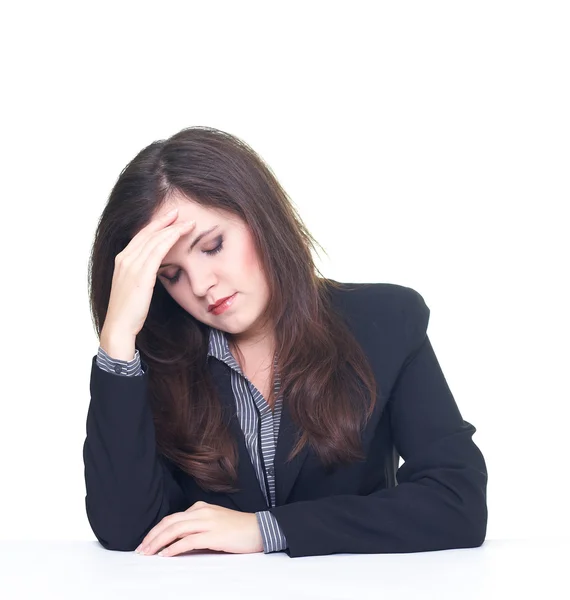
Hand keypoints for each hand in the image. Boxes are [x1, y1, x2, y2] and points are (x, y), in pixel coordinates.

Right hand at [102, 207, 196, 339]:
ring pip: (154, 239)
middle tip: (179, 212)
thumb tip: (156, 269)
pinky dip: (170, 239)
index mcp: (121, 260)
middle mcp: (124, 258)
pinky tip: (180, 234)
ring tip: (186, 222)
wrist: (119, 326)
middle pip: (148, 233)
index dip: (155, 225)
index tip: (169, 218)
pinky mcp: (141, 274)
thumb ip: (142, 274)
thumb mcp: (134, 286)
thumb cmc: (130, 311)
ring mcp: (131, 265)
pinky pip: (157, 250)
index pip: (140, 236)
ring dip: (172, 228)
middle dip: (164, 221)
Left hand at [135, 501, 263, 555]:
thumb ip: (196, 529)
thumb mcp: (214, 523)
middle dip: (152, 536)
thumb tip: (177, 544)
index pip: (172, 518)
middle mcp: (202, 512)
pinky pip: (188, 541)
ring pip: (176, 530)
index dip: (156, 530)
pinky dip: (174, 548)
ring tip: (148, 553)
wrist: (259, 529)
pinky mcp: (214, 534)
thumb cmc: (237, 529)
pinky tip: (165, 555)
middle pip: (170, 522)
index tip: (146, 543)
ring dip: (158, 542)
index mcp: (200, 508)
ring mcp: (208, 522)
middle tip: (141, 549)